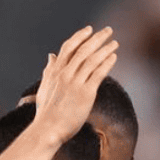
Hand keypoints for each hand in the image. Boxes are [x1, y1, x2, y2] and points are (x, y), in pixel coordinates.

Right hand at [31, 26, 118, 144]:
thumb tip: (51, 55)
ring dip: (105, 49)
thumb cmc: (46, 112)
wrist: (47, 129)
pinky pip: (99, 73)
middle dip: (97, 38)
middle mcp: (65, 74)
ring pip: (93, 59)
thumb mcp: (45, 87)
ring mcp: (75, 83)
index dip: (80, 36)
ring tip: (115, 43)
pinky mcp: (86, 93)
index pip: (68, 47)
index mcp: (55, 72)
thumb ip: (49, 70)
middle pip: (83, 50)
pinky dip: (107, 63)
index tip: (89, 29)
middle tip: (108, 30)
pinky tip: (114, 57)